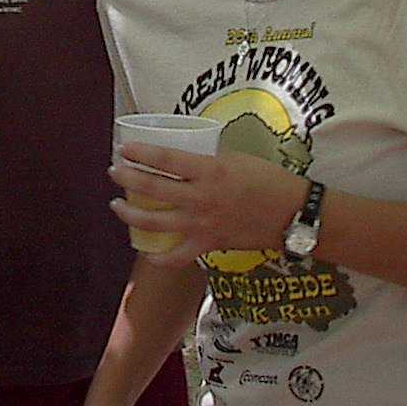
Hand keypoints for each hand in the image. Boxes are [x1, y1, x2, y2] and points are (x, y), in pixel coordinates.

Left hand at [108, 144, 308, 266]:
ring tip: (117, 206)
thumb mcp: (235, 157)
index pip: (163, 159)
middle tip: (114, 172)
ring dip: (131, 214)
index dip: (139, 153)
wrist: (293, 213)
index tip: (123, 149)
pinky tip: (146, 251)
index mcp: (208, 170)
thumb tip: (184, 157)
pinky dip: (159, 256)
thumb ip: (207, 160)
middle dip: (127, 179)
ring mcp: (202, 225)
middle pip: (152, 189)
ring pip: (156, 223)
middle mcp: (200, 198)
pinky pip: (177, 256)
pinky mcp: (209, 245)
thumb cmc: (268, 180)